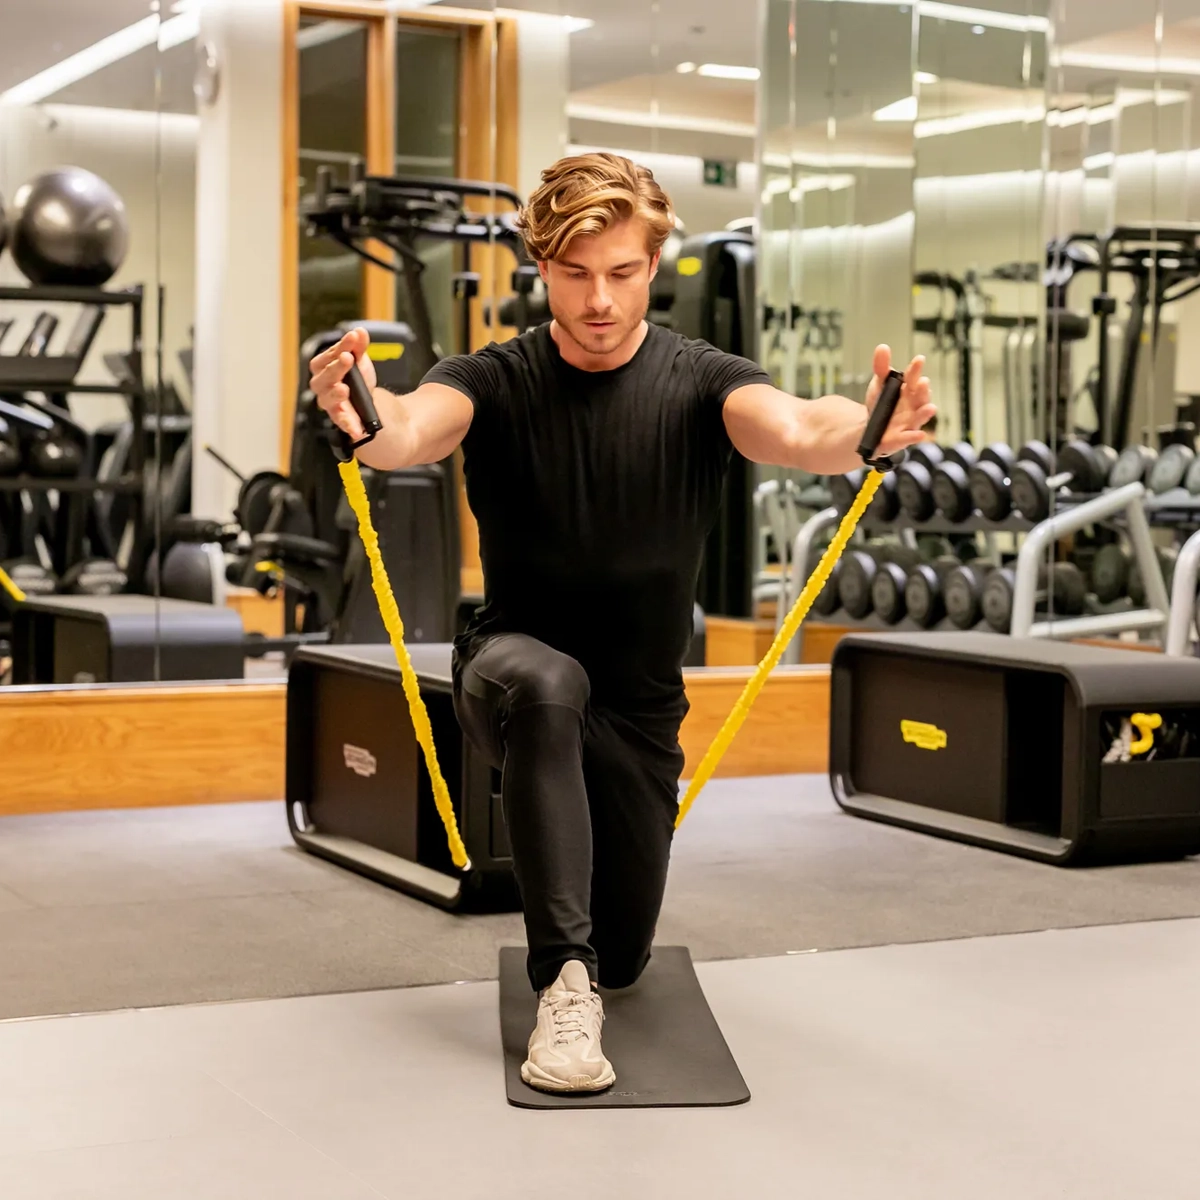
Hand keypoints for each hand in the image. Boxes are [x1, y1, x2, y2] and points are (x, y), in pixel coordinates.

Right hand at [308, 327, 377, 441]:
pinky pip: (342, 421)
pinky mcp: (338, 417)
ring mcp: (328, 401)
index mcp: (323, 365)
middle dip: (336, 366)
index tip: (353, 337)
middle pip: (325, 375)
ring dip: (335, 393)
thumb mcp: (360, 359)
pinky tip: (356, 430)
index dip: (341, 345)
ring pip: (327, 397)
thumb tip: (360, 332)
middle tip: (348, 358)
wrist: (365, 397)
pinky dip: (349, 425)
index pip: (329, 354)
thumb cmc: (356, 376)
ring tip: (344, 389)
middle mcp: (321, 383)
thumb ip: (359, 346)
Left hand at [864, 345, 935, 456]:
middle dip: (922, 390)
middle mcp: (913, 406)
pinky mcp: (902, 439)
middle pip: (920, 397)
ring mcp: (909, 423)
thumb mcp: (879, 385)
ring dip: (925, 413)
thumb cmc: (882, 405)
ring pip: (919, 417)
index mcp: (908, 390)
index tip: (918, 360)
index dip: (915, 370)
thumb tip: (882, 347)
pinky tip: (920, 435)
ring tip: (931, 408)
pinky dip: (914, 436)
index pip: (913, 378)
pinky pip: (908, 438)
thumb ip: (881, 368)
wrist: (870, 430)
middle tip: (922, 382)